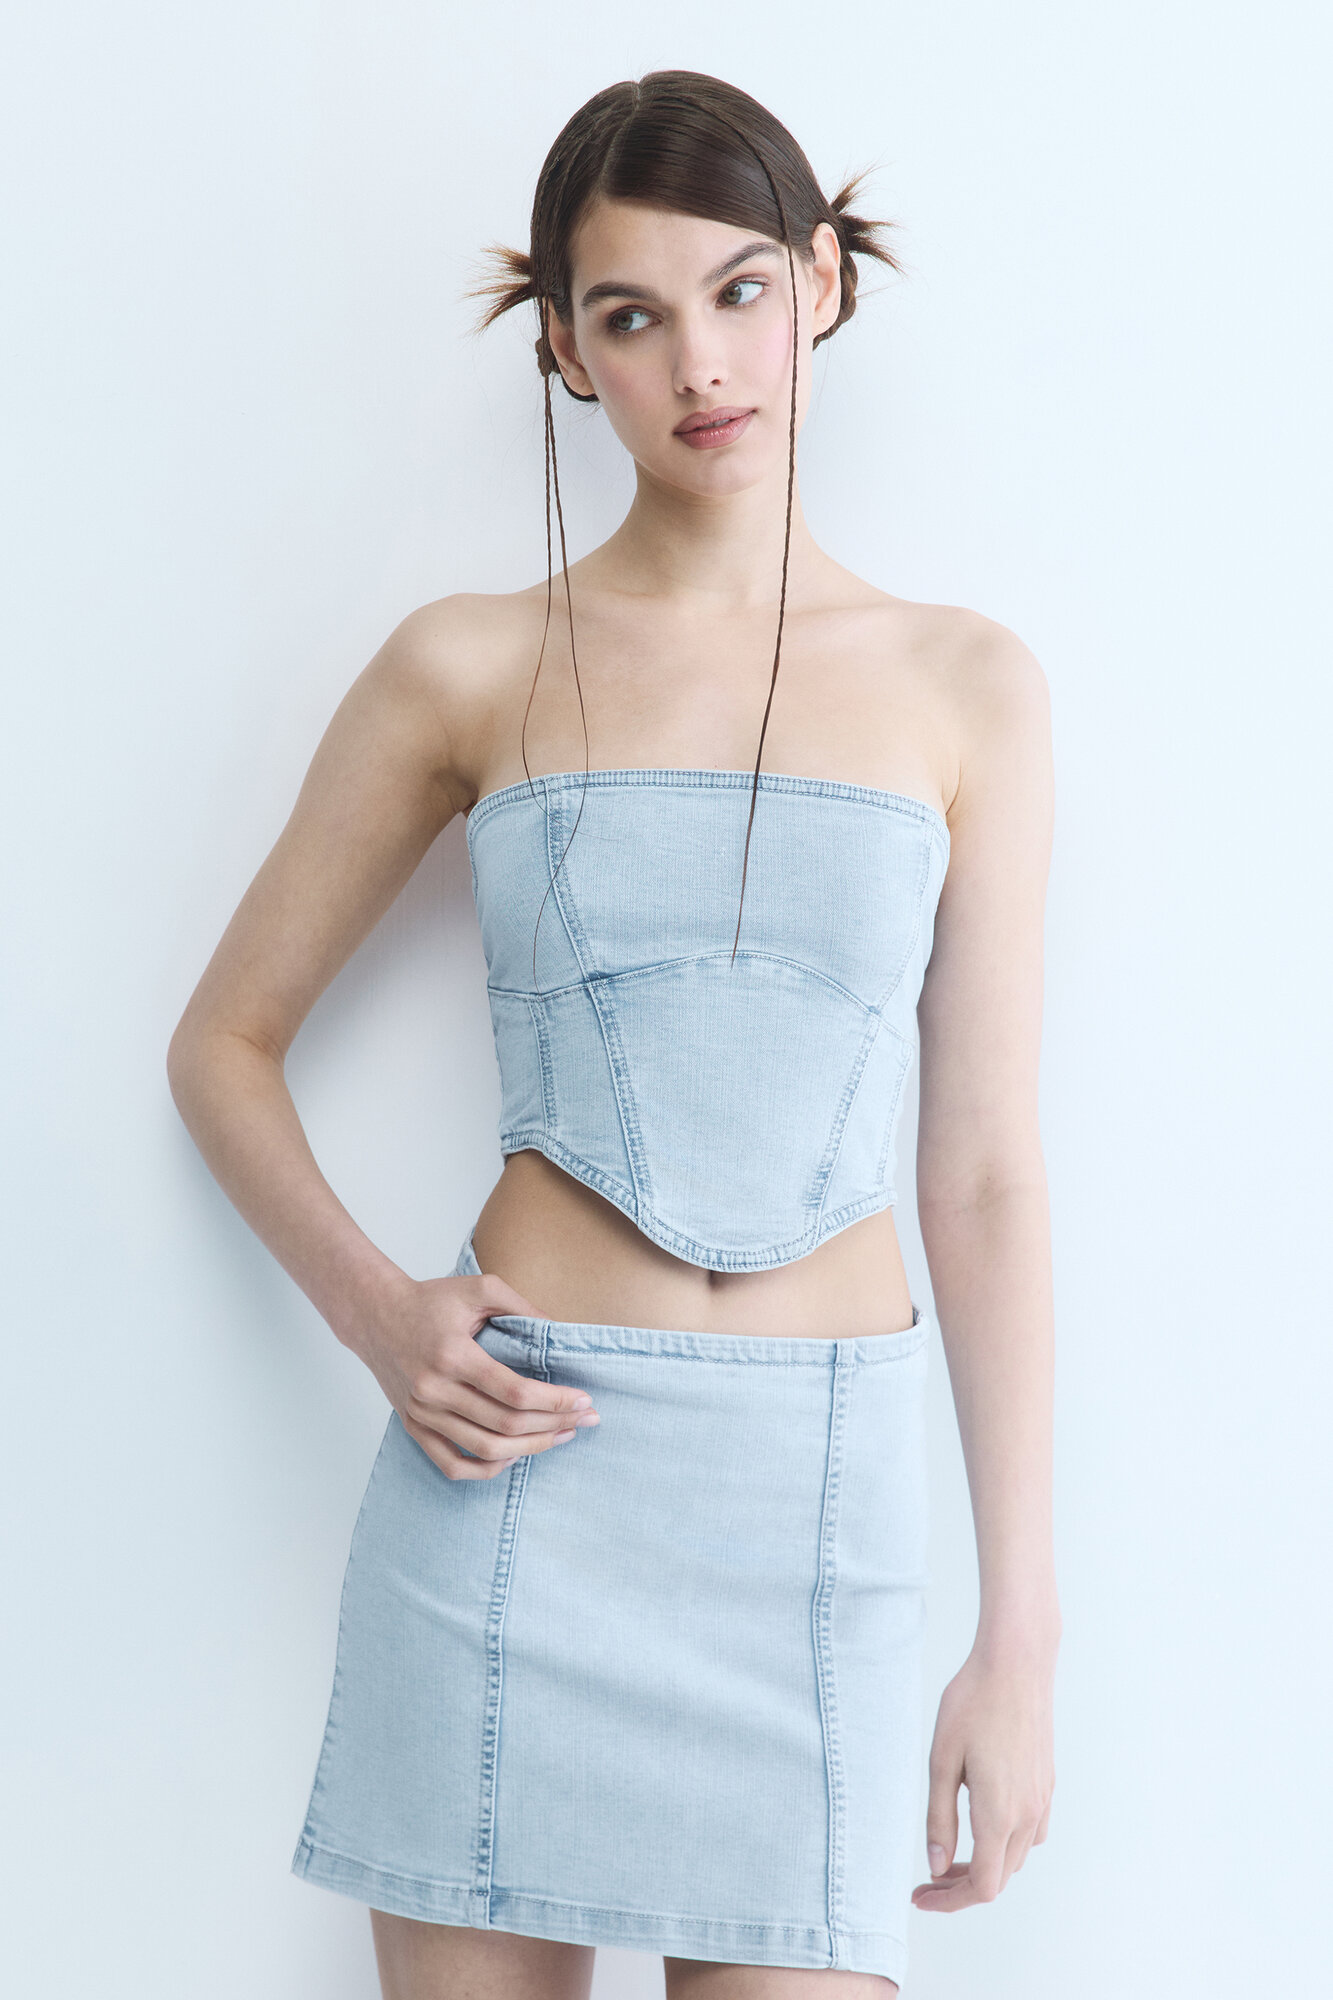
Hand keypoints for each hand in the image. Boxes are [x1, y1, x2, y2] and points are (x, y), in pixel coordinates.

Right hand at [353, 1268, 599, 1479]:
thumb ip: (522, 1307)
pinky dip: (487, 1470)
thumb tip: (561, 1332)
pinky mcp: (414, 1427)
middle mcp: (434, 1390)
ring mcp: (422, 1414)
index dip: (555, 1401)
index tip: (583, 1399)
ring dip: (531, 1448)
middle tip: (585, 1419)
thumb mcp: (479, 1288)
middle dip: (554, 1424)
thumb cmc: (430, 1299)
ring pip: (486, 1450)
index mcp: (453, 1355)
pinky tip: (515, 1457)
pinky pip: (452, 1466)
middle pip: (506, 1424)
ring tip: (562, 1436)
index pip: (514, 1392)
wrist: (374, 1315)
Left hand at [911, 1635, 1056, 1910]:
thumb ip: (940, 1819)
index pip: (982, 1887)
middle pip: (999, 1876)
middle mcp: (1028, 1814)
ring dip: (985, 1864)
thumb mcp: (942, 1761)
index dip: (950, 1901)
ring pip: (1015, 1856)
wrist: (1017, 1663)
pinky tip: (982, 1821)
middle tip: (927, 1876)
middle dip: (961, 1885)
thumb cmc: (973, 1704)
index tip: (920, 1895)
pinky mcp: (1047, 1782)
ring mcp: (1042, 1798)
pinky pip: (1030, 1831)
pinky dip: (1004, 1842)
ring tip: (950, 1852)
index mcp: (999, 1814)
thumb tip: (938, 1866)